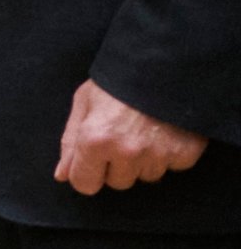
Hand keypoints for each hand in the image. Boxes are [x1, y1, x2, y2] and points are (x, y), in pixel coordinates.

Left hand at [55, 81, 209, 194]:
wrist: (164, 64)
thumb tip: (63, 175)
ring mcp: (158, 154)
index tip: (93, 161)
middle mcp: (127, 151)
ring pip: (146, 176)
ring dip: (143, 160)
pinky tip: (166, 131)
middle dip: (116, 165)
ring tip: (145, 130)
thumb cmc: (116, 81)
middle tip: (122, 136)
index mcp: (95, 139)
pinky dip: (169, 154)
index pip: (85, 185)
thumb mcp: (84, 103)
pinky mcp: (185, 153)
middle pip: (117, 183)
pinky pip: (172, 167)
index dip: (87, 173)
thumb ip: (70, 141)